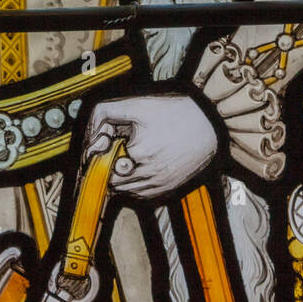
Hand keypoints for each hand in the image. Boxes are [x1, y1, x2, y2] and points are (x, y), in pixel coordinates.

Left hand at [83, 95, 217, 198]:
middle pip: (112, 183)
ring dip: (118, 178)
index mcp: (139, 153)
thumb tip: (92, 132)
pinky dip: (133, 187)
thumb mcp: (137, 105)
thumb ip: (106, 113)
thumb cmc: (174, 112)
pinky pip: (142, 196)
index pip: (102, 167)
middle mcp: (150, 174)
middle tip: (108, 153)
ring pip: (126, 192)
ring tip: (121, 159)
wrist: (209, 123)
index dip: (95, 157)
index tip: (97, 149)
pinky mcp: (169, 188)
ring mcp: (160, 184)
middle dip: (106, 168)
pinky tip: (134, 169)